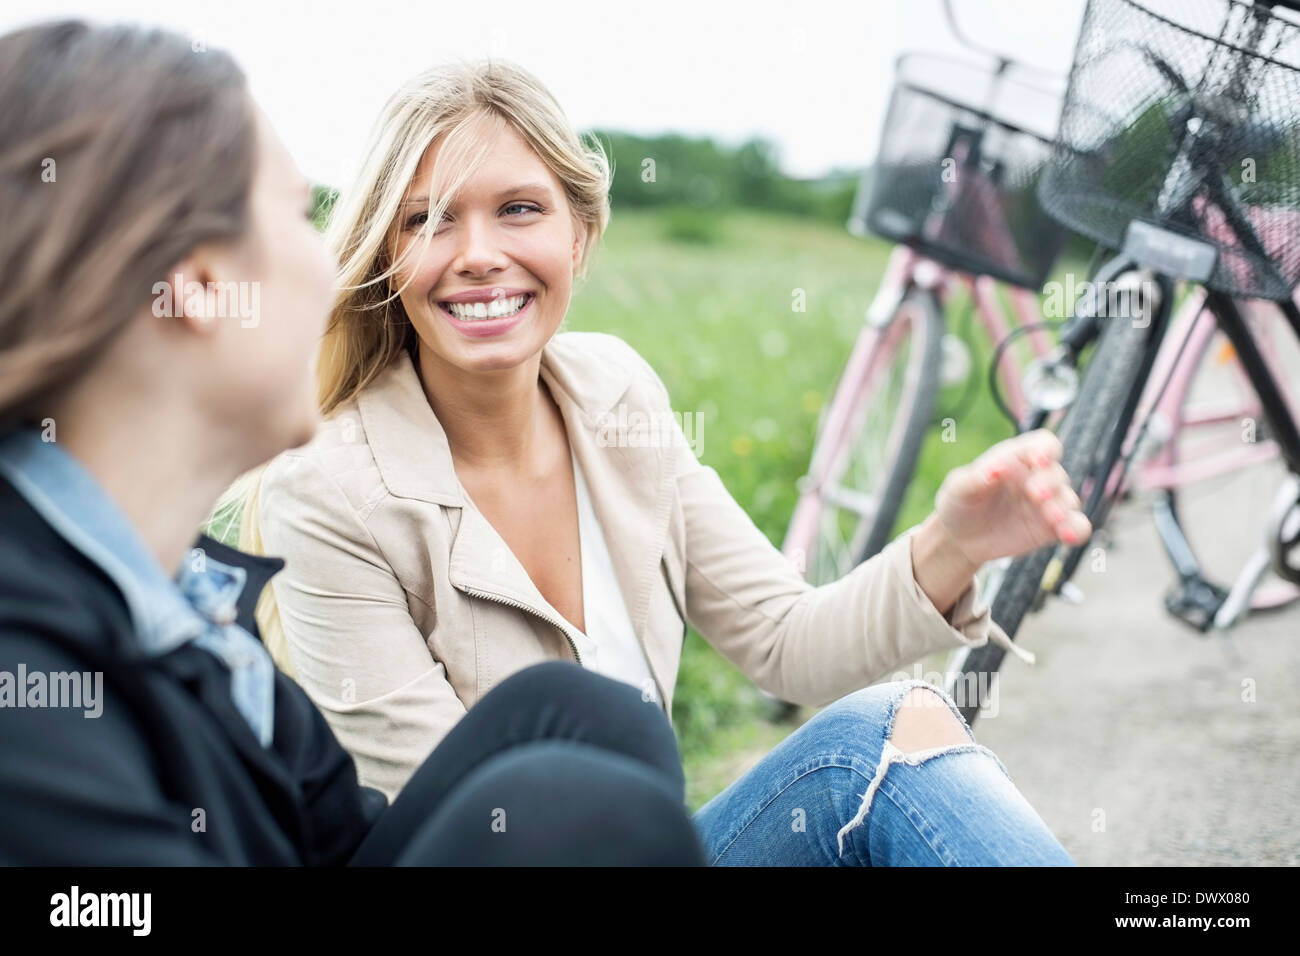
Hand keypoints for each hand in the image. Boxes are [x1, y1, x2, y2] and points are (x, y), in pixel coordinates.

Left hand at [931, 428, 1091, 573]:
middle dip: (1050, 483)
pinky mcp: (1051, 528)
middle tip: (1036, 495)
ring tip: (1052, 518)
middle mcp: (1037, 478)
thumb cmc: (960, 503)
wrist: (961, 539)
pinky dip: (1077, 529)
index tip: (1038, 460)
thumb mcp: (958, 488)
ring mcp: (1047, 503)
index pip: (1043, 444)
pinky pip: (1076, 526)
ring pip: (1069, 500)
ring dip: (1063, 507)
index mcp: (1016, 459)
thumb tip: (994, 468)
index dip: (1046, 449)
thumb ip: (974, 477)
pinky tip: (1067, 536)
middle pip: (1056, 473)